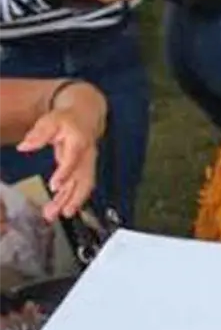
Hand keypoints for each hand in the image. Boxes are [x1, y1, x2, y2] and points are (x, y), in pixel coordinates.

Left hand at [17, 83, 104, 221]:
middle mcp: (86, 156)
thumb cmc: (68, 119)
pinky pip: (80, 187)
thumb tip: (24, 146)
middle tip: (61, 212)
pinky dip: (72, 199)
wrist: (86, 115)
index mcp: (79, 142)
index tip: (55, 186)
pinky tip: (62, 209)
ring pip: (83, 187)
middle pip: (82, 180)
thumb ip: (38, 134)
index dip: (65, 174)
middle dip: (73, 198)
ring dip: (71, 202)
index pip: (73, 161)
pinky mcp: (84, 170)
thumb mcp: (50, 121)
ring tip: (57, 214)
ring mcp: (87, 164)